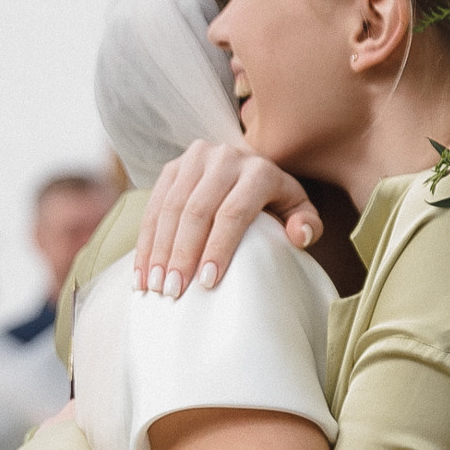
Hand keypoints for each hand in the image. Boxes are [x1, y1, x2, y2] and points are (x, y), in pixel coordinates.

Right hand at [134, 141, 323, 297]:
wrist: (248, 168)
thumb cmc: (275, 201)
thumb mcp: (298, 210)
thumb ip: (308, 224)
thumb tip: (299, 236)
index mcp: (259, 170)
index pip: (233, 212)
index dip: (218, 249)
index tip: (206, 283)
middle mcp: (225, 158)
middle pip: (196, 211)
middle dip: (182, 255)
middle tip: (173, 292)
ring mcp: (194, 159)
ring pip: (170, 208)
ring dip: (158, 250)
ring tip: (153, 287)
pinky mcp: (172, 167)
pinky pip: (153, 205)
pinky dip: (145, 241)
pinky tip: (141, 272)